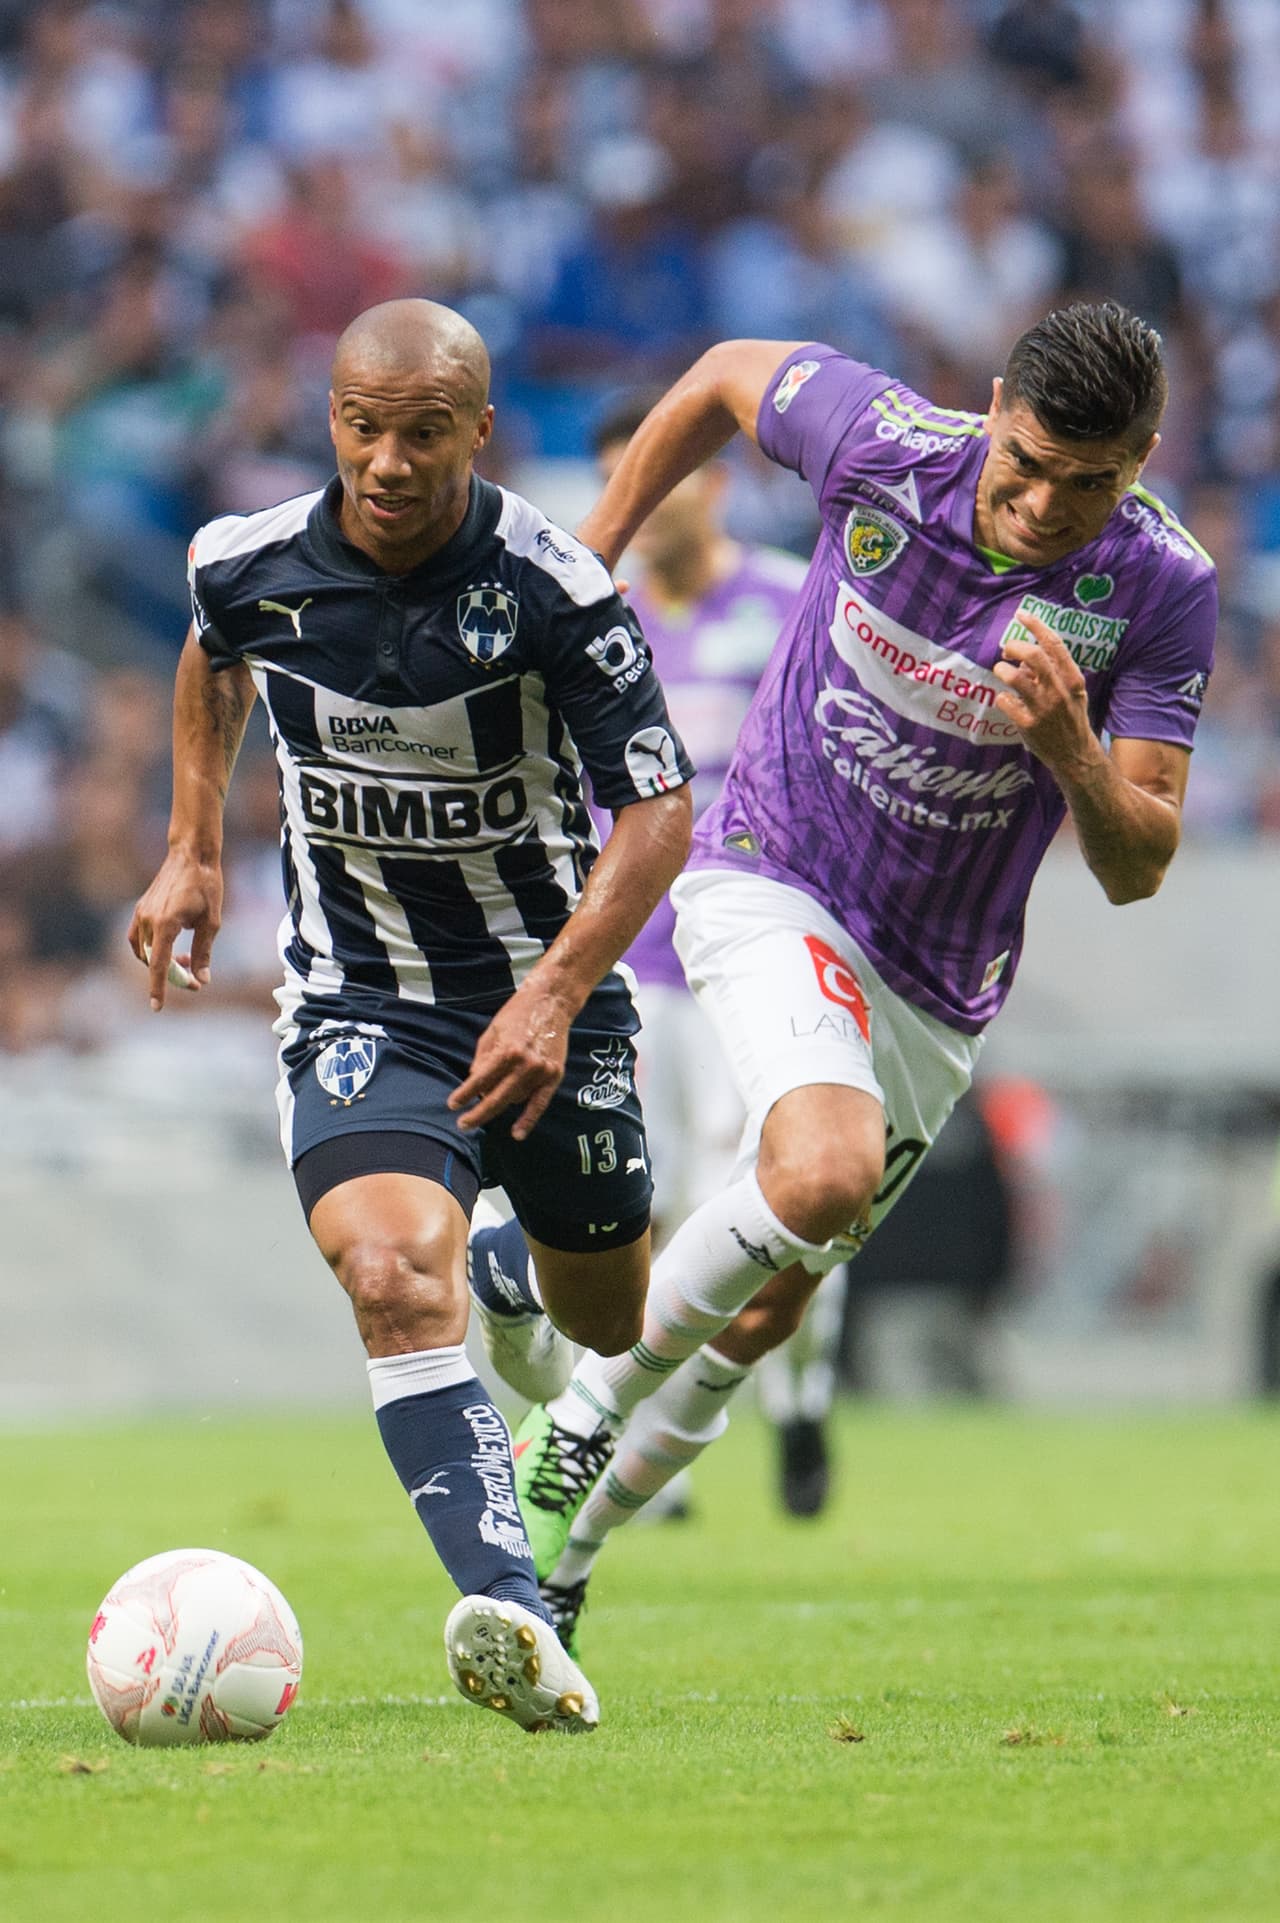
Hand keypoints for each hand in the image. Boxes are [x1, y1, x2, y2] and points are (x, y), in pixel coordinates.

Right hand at [128, 852, 222, 1010]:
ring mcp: (142, 914)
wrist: (192, 855)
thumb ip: (204, 952)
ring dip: (163, 962)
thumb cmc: (206, 885)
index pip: (159, 965)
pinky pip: (138, 939)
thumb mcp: (212, 922)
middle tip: (196, 981)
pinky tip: (170, 950)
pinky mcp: (141, 909)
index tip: (156, 1007)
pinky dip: (151, 950)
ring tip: (187, 961)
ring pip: (145, 952)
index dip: (158, 988)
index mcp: (166, 924)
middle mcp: (148, 920)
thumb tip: (203, 979)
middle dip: (173, 976)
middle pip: (154, 961)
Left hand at [447, 979, 573, 1139]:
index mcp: (507, 1051)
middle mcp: (525, 1064)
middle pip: (496, 1098)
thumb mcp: (492, 1032)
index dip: (465, 1094)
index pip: (481, 1080)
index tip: (453, 1105)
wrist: (552, 1001)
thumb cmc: (518, 1013)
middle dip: (478, 1114)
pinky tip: (517, 1133)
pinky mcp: (554, 1075)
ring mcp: (541, 1072)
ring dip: (501, 1100)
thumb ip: (482, 1059)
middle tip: (463, 1123)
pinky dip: (528, 1120)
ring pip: (514, 1099)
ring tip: (494, 1093)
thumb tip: (476, 1085)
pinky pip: (539, 1104)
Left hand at [992, 611, 1094, 774]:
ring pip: (1014, 677)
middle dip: (1014, 646)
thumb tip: (1024, 657)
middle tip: (1007, 650)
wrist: (1075, 754)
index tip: (1022, 615)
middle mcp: (1058, 690)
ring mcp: (1043, 707)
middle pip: (1032, 655)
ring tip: (1001, 672)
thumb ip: (1052, 672)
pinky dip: (1002, 697)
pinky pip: (1005, 701)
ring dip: (1002, 670)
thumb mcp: (1071, 692)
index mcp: (1072, 678)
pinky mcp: (1028, 724)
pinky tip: (1007, 700)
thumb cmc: (1071, 718)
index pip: (1054, 643)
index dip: (1036, 625)